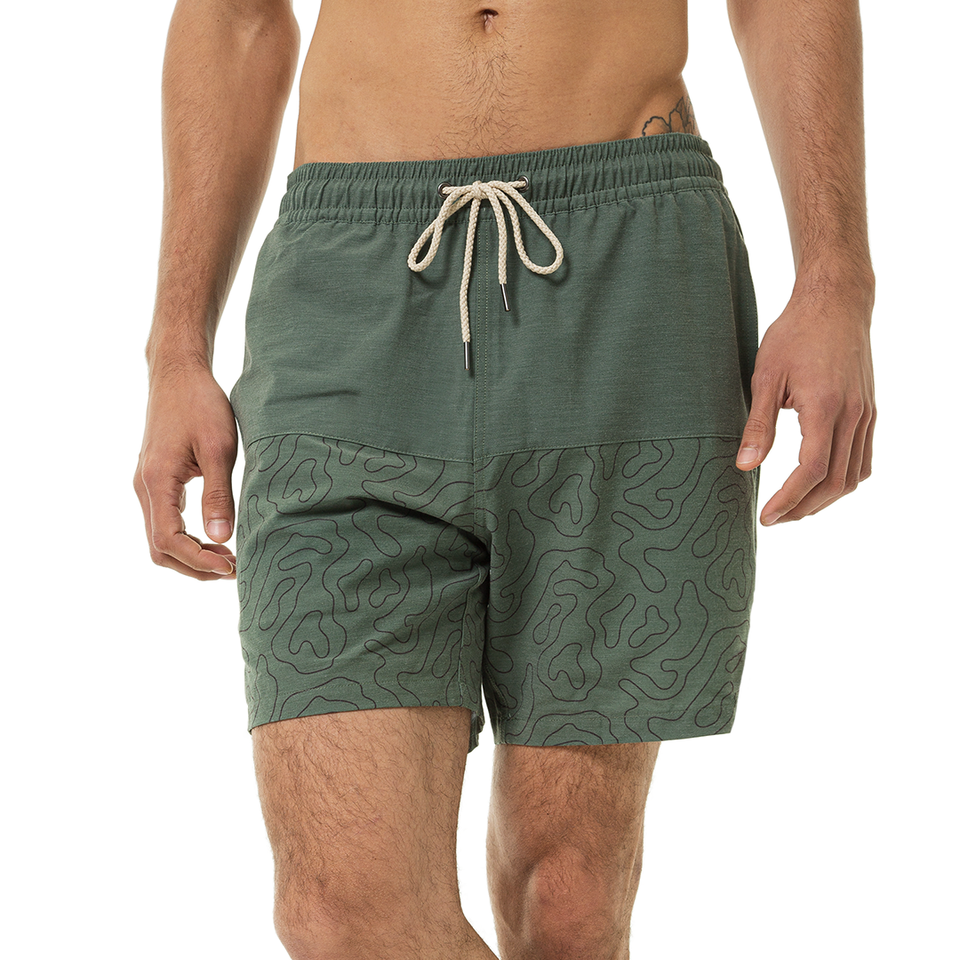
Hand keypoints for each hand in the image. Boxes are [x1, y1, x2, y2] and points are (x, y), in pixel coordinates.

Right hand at [134, 365, 238, 579]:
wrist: (179, 373)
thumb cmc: (200, 403)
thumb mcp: (219, 448)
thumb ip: (218, 494)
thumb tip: (222, 538)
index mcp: (156, 481)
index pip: (168, 540)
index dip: (198, 561)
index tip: (231, 568)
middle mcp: (144, 487)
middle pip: (160, 548)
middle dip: (194, 566)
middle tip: (234, 569)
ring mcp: (147, 485)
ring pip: (160, 538)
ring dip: (192, 555)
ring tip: (228, 558)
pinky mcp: (156, 480)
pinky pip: (165, 521)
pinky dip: (188, 538)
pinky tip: (216, 537)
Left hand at [735, 282, 875, 524]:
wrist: (835, 303)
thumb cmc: (795, 334)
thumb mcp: (765, 377)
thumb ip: (758, 425)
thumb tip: (746, 466)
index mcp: (825, 407)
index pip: (811, 471)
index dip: (789, 499)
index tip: (766, 517)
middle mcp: (852, 416)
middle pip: (834, 481)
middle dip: (803, 507)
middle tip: (774, 518)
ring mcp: (865, 414)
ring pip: (853, 475)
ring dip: (825, 499)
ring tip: (794, 507)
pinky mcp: (869, 411)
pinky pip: (864, 458)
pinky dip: (844, 479)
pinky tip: (821, 484)